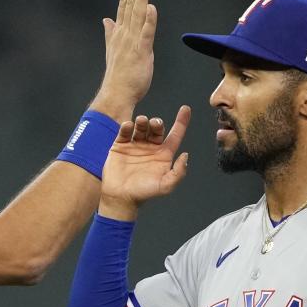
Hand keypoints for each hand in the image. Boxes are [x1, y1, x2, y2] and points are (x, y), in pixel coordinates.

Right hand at [90, 0, 156, 121]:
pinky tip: (151, 8)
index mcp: (120, 34)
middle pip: (130, 6)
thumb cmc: (118, 76)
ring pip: (137, 15)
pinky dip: (148, 21)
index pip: (124, 7)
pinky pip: (146, 34)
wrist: (116, 94)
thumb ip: (111, 33)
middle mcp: (125, 35)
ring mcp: (132, 43)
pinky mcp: (141, 53)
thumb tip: (106, 20)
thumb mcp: (114, 50)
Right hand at [98, 105, 190, 220]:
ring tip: (141, 122)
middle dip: (157, 123)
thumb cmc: (144, 193)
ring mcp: (135, 145)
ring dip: (142, 122)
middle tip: (154, 123)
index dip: (181, 121)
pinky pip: (124, 132)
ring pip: (141, 127)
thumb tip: (186, 155)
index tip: (186, 108)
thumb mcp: (165, 186)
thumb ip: (178, 172)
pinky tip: (128, 126)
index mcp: (163, 154)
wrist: (120, 197)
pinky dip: (127, 126)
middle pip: (156, 128)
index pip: (175, 135)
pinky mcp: (120, 145)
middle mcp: (150, 147)